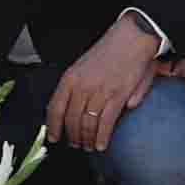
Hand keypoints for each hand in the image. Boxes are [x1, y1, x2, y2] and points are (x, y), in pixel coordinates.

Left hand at [47, 16, 160, 153]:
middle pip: (71, 120)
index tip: (53, 137)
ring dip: (86, 140)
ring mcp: (99, 92)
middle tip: (75, 144)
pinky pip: (105, 124)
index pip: (55, 107)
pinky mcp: (117, 97)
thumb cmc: (109, 51)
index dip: (53, 126)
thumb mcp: (83, 65)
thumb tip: (73, 111)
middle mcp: (82, 86)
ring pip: (87, 125)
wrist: (132, 38)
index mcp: (71, 77)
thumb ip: (75, 87)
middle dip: (72, 137)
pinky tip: (101, 145)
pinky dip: (102, 138)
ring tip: (88, 146)